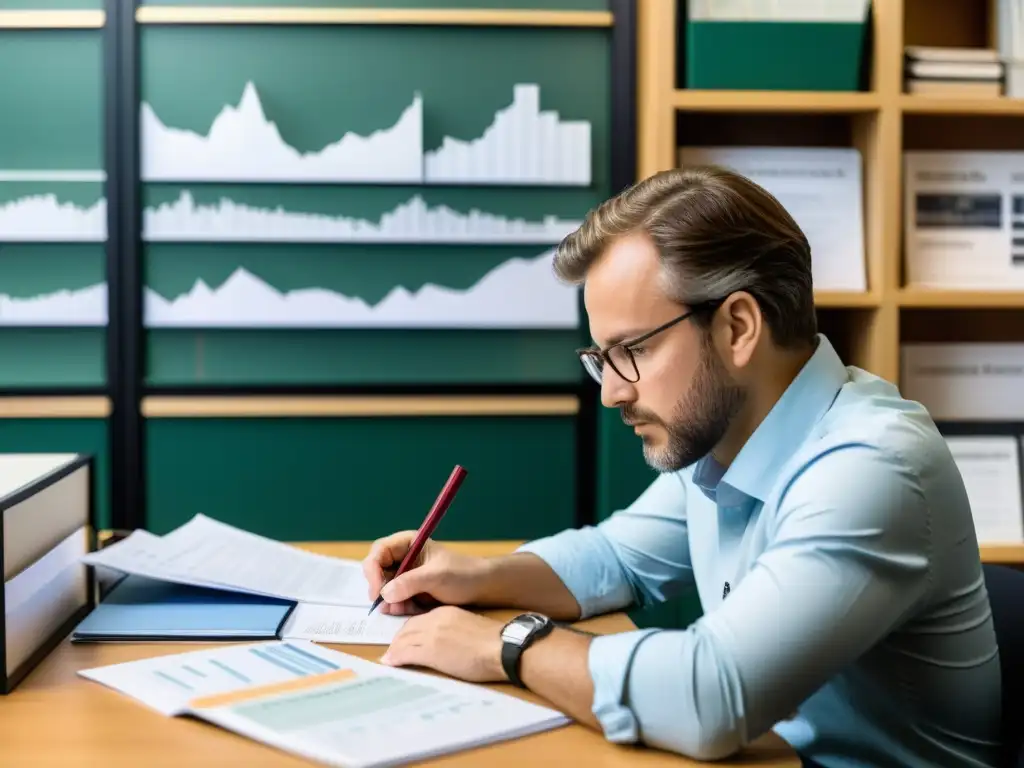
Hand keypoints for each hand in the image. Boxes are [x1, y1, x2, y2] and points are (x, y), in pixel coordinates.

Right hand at [362, 530, 491, 614]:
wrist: (480, 589)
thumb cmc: (462, 575)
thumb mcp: (437, 576)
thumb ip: (410, 582)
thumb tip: (384, 593)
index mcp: (408, 543)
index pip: (379, 551)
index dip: (373, 569)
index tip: (377, 590)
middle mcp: (402, 556)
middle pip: (376, 570)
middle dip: (379, 588)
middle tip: (387, 605)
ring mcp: (404, 574)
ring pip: (383, 587)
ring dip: (388, 600)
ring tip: (402, 608)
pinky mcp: (408, 590)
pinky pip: (392, 599)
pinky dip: (397, 606)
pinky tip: (408, 610)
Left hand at [380, 606, 505, 682]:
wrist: (502, 648)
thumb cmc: (493, 642)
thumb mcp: (469, 627)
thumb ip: (455, 630)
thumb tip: (450, 642)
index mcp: (446, 612)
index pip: (420, 619)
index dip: (410, 630)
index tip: (405, 638)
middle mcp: (435, 620)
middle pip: (408, 628)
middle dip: (398, 639)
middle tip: (392, 649)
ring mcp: (432, 635)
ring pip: (404, 640)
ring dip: (394, 649)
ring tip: (389, 657)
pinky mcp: (431, 651)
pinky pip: (406, 653)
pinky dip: (396, 657)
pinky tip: (390, 662)